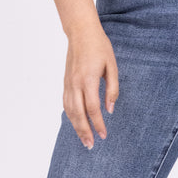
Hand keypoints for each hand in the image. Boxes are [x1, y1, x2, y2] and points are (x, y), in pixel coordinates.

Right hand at [63, 22, 119, 148]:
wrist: (81, 32)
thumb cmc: (99, 47)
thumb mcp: (112, 66)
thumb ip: (112, 89)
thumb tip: (110, 110)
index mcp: (88, 80)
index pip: (93, 108)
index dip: (98, 124)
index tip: (104, 135)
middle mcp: (75, 83)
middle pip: (78, 114)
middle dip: (84, 131)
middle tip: (90, 145)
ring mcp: (68, 83)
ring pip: (69, 110)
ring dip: (76, 127)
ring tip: (84, 139)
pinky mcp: (65, 82)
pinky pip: (65, 103)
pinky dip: (70, 115)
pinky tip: (75, 123)